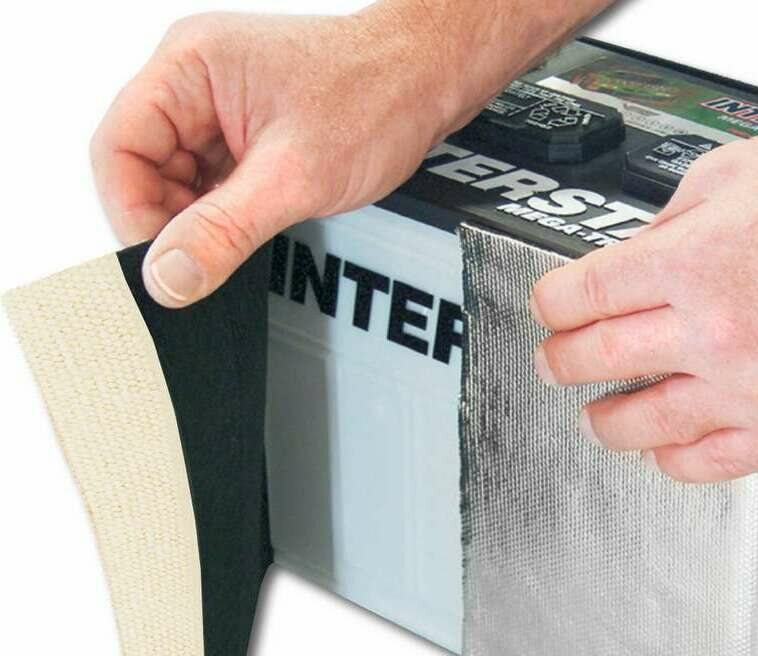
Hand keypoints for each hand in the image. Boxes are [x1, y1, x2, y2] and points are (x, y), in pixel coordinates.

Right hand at [90, 9, 454, 306]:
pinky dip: (226, 213)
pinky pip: (214, 181)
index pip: (119, 149)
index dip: (132, 213)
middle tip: (203, 263)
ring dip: (203, 220)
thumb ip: (223, 231)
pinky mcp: (247, 130)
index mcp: (188, 66)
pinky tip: (252, 227)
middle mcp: (195, 79)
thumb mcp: (293, 177)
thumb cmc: (375, 97)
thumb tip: (167, 277)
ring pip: (180, 181)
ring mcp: (220, 106)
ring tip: (243, 237)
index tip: (160, 264)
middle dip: (171, 221)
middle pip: (144, 168)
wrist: (428, 81)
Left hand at [530, 120, 757, 482]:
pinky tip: (663, 447)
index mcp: (693, 261)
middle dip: (559, 358)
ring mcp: (753, 389)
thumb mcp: (746, 168)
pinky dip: (671, 459)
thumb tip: (640, 253)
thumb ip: (675, 217)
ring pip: (639, 425)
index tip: (550, 306)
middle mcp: (715, 332)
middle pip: (593, 361)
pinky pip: (708, 464)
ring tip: (596, 412)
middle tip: (554, 358)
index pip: (579, 296)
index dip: (549, 302)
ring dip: (602, 420)